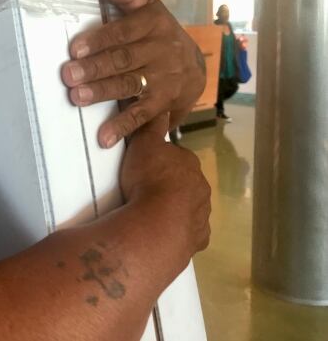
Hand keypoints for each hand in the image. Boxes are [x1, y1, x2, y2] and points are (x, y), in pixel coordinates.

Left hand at [60, 0, 205, 147]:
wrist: (195, 66)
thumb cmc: (158, 33)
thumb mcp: (147, 8)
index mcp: (153, 24)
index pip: (124, 32)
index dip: (99, 40)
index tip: (75, 48)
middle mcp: (161, 51)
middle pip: (124, 60)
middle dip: (95, 68)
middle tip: (68, 75)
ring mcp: (163, 79)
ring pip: (130, 85)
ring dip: (103, 93)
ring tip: (77, 98)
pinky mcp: (163, 103)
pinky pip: (142, 115)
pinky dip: (122, 127)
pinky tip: (103, 138)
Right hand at [120, 116, 210, 259]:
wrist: (158, 223)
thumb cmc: (149, 179)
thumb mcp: (144, 145)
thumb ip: (151, 126)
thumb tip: (161, 107)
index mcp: (189, 163)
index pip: (176, 157)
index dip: (161, 161)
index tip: (146, 167)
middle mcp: (201, 187)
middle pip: (185, 183)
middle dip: (171, 185)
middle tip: (146, 190)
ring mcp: (202, 214)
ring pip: (189, 207)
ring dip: (175, 208)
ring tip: (152, 212)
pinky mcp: (199, 237)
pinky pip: (189, 231)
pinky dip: (179, 231)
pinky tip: (163, 231)